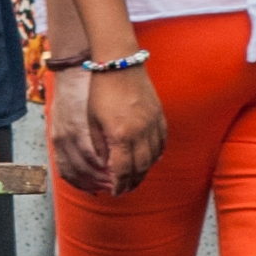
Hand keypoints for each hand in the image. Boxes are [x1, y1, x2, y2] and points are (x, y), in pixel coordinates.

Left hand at [55, 63, 164, 197]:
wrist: (119, 63)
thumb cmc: (100, 90)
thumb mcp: (93, 120)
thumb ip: (99, 144)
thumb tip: (104, 164)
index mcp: (121, 135)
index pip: (123, 170)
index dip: (120, 184)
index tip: (115, 192)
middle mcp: (141, 132)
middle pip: (141, 167)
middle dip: (132, 182)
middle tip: (125, 190)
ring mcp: (153, 123)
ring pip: (154, 157)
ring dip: (145, 170)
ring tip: (136, 177)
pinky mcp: (160, 115)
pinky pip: (162, 142)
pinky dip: (156, 154)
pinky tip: (150, 159)